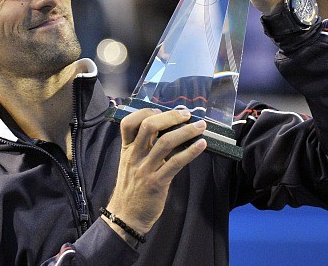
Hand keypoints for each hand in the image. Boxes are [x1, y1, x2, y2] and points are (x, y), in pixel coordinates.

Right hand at [104, 108, 206, 239]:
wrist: (126, 216)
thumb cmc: (132, 188)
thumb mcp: (130, 164)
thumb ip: (143, 147)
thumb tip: (167, 130)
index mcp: (127, 149)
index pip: (128, 122)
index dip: (145, 112)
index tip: (161, 110)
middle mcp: (134, 156)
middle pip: (150, 126)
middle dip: (171, 117)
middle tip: (186, 115)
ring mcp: (145, 169)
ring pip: (165, 142)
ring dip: (186, 131)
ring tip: (200, 127)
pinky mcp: (157, 183)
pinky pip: (176, 163)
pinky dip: (191, 152)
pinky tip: (201, 145)